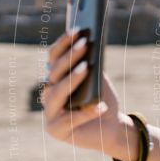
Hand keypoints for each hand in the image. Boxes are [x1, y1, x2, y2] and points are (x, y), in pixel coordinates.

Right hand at [41, 28, 122, 153]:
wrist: (111, 128)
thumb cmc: (103, 100)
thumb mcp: (99, 80)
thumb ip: (91, 65)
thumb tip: (89, 43)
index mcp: (55, 79)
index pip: (53, 58)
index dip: (64, 43)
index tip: (78, 30)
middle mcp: (48, 95)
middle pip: (54, 74)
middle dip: (69, 57)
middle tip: (84, 44)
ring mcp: (49, 113)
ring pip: (57, 93)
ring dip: (72, 79)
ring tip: (87, 68)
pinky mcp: (56, 131)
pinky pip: (70, 119)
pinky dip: (86, 112)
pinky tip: (100, 105)